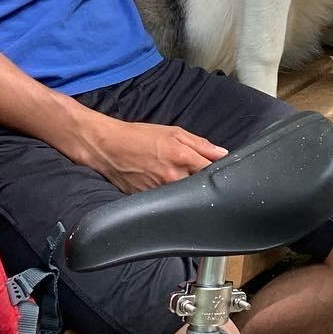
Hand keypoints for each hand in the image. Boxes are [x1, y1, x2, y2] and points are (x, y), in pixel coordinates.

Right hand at [66, 111, 225, 192]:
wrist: (110, 147)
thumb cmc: (140, 136)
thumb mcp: (173, 132)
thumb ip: (200, 144)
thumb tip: (222, 153)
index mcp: (181, 157)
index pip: (210, 169)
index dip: (217, 169)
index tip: (219, 168)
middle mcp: (173, 177)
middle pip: (199, 185)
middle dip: (201, 180)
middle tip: (196, 172)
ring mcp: (161, 192)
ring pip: (184, 195)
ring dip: (186, 188)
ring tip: (176, 177)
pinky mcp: (150, 201)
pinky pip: (169, 201)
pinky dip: (172, 195)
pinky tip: (165, 186)